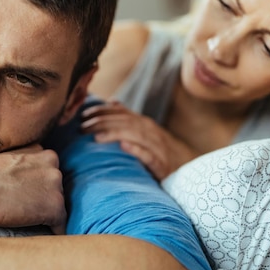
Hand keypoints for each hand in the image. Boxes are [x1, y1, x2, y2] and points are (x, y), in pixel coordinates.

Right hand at [0, 144, 66, 233]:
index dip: (37, 186)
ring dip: (44, 215)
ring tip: (26, 223)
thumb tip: (18, 182)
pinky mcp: (54, 208)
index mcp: (40, 151)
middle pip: (54, 188)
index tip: (27, 196)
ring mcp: (56, 186)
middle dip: (43, 199)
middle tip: (24, 210)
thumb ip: (18, 166)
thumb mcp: (3, 160)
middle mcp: (53, 165)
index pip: (47, 172)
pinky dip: (52, 232)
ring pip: (57, 206)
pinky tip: (40, 235)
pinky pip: (60, 225)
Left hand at [81, 101, 196, 179]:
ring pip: (134, 136)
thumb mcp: (144, 131)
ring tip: (96, 137)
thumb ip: (128, 118)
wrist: (188, 167)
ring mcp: (156, 146)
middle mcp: (149, 131)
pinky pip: (150, 155)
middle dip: (101, 122)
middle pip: (123, 122)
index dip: (100, 112)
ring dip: (115, 134)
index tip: (82, 114)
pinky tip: (124, 147)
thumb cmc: (160, 149)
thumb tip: (112, 101)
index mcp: (142, 123)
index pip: (119, 113)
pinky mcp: (162, 164)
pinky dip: (137, 150)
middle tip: (81, 126)